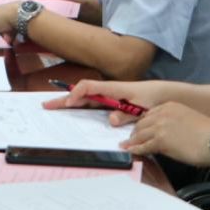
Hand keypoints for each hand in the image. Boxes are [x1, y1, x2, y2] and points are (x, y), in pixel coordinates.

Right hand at [43, 78, 170, 125]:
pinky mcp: (109, 102)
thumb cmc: (151, 98)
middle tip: (47, 105)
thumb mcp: (141, 109)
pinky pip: (90, 104)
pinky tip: (71, 111)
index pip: (88, 87)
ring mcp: (107, 96)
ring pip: (83, 99)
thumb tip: (110, 121)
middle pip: (80, 93)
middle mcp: (106, 91)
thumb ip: (126, 116)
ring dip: (68, 103)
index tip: (68, 104)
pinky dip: (79, 106)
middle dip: (63, 99)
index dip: (76, 95)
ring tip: (53, 108)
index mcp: (112, 89)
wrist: (162, 95)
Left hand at [120, 103, 209, 165]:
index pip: (149, 114)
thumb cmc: (209, 133)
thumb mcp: (188, 118)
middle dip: (135, 132)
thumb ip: (174, 121)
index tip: (139, 128)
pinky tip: (131, 152)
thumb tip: (167, 132)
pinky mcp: (160, 141)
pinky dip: (136, 149)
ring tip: (126, 146)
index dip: (143, 123)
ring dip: (132, 141)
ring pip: (140, 134)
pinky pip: (144, 146)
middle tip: (130, 138)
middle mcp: (162, 114)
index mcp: (169, 106)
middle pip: (142, 123)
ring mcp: (160, 127)